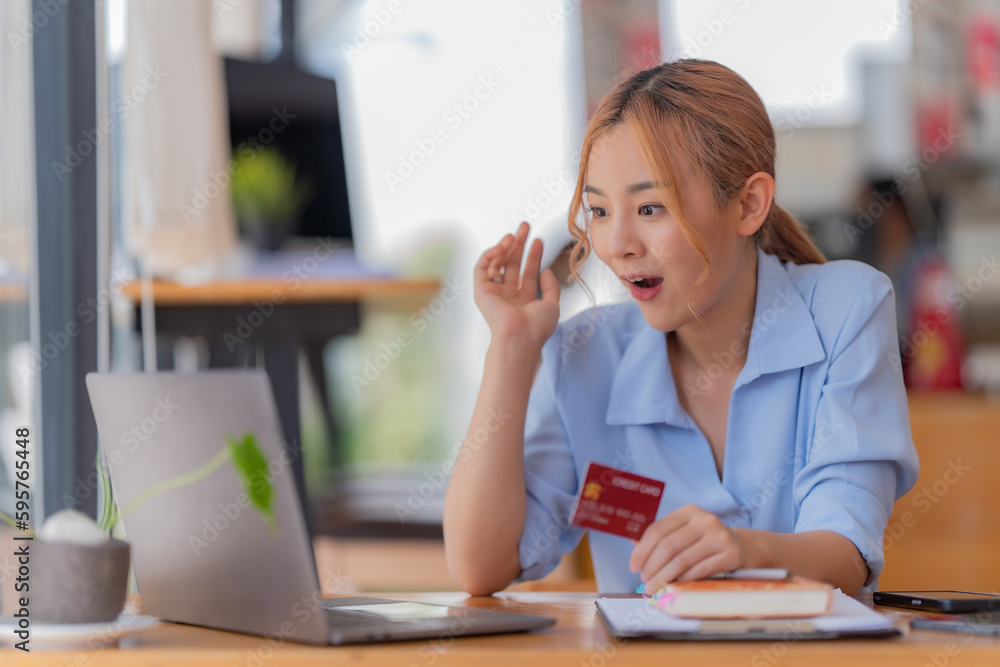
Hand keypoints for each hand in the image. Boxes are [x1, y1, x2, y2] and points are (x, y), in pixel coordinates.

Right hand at [474, 221, 559, 348]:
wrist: (521, 337)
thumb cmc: (537, 327)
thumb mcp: (552, 305)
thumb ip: (551, 287)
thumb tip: (546, 270)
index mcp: (523, 300)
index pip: (527, 272)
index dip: (533, 255)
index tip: (539, 240)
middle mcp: (507, 295)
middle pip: (512, 264)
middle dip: (518, 244)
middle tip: (525, 227)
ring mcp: (494, 293)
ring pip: (497, 263)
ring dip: (505, 247)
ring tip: (514, 235)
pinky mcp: (481, 291)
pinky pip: (482, 268)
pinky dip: (490, 255)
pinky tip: (502, 246)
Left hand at [629, 505, 744, 592]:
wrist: (743, 548)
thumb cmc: (705, 542)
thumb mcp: (684, 533)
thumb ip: (661, 537)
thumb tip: (633, 543)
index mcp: (689, 512)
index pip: (658, 529)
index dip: (642, 550)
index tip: (634, 566)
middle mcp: (705, 520)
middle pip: (669, 545)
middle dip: (652, 566)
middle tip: (644, 581)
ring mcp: (720, 537)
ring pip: (682, 560)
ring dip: (664, 577)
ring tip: (654, 588)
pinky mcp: (731, 554)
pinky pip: (701, 570)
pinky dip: (684, 580)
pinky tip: (675, 587)